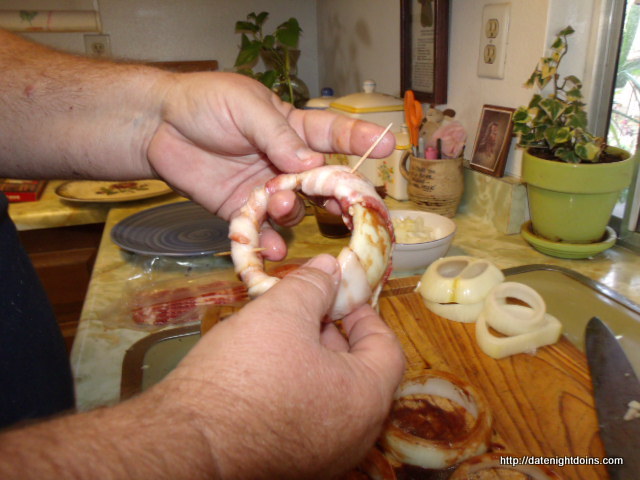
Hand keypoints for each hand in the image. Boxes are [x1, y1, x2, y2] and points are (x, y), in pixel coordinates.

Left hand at [148, 72, 394, 259]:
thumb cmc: (204, 104)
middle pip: (322, 182)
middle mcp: (284, 162)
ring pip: (295, 209)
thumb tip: (311, 165)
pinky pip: (264, 232)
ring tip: (278, 203)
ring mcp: (264, 189)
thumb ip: (278, 136)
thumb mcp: (245, 107)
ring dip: (293, 211)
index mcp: (291, 129)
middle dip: (339, 194)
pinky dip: (270, 243)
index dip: (361, 140)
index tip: (387, 147)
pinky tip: (270, 250)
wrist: (157, 126)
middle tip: (350, 206)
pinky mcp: (241, 211)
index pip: (334, 134)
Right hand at [158, 254, 405, 478]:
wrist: (185, 444)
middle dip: (334, 336)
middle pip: (359, 374)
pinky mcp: (294, 467)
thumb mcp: (281, 314)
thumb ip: (313, 285)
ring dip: (313, 362)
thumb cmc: (244, 376)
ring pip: (331, 397)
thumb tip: (330, 267)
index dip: (365, 315)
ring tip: (278, 338)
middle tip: (305, 312)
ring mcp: (324, 457)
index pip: (387, 349)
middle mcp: (354, 436)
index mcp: (365, 399)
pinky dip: (297, 391)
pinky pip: (308, 420)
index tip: (340, 298)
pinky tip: (263, 373)